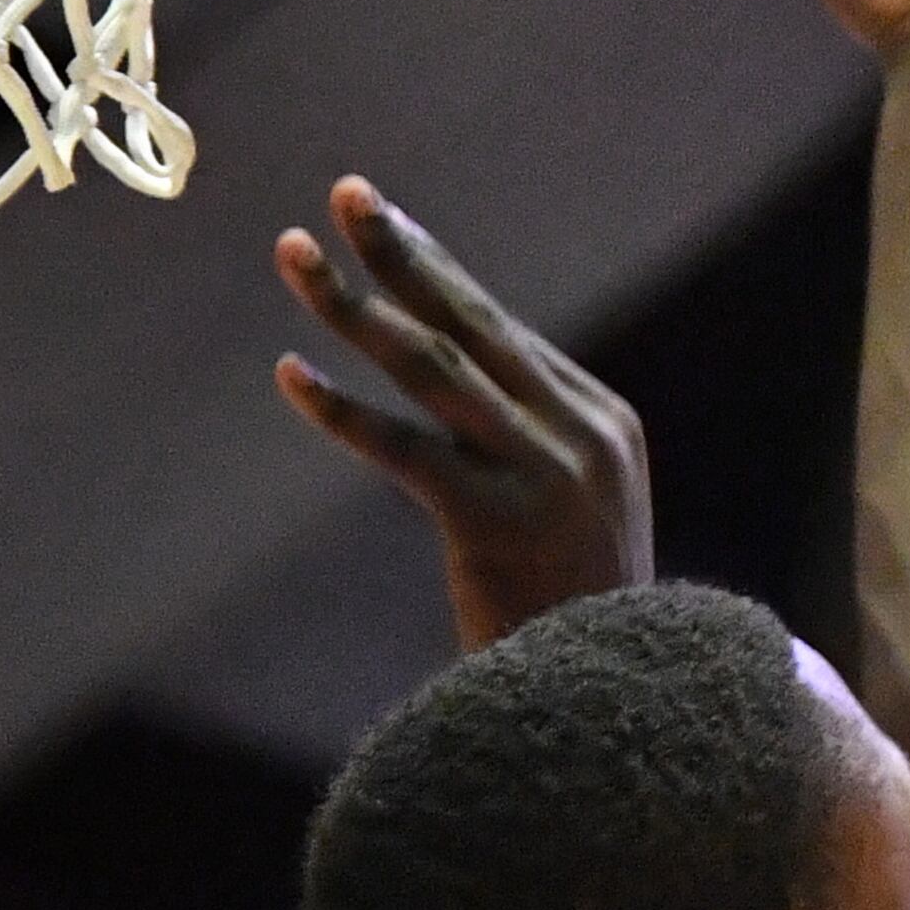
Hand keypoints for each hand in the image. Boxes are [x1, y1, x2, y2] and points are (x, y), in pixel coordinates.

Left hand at [274, 180, 651, 650]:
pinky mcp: (500, 522)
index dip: (434, 274)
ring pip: (430, 366)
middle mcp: (581, 433)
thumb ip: (532, 453)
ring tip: (294, 255)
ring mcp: (545, 473)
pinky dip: (342, 409)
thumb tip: (455, 398)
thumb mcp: (578, 523)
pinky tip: (290, 373)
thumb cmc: (580, 631)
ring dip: (353, 304)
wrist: (618, 715)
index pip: (501, 332)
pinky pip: (405, 449)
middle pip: (470, 323)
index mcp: (604, 422)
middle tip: (344, 193)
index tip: (381, 227)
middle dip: (401, 252)